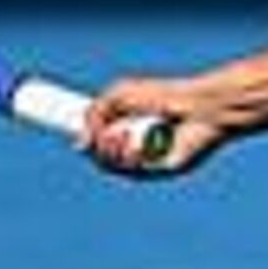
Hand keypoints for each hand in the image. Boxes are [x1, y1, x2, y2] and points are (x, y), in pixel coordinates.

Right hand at [84, 76, 226, 178]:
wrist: (199, 105)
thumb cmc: (164, 95)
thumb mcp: (120, 94)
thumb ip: (94, 113)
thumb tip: (79, 145)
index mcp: (126, 129)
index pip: (96, 141)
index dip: (83, 138)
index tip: (67, 127)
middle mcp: (136, 147)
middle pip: (101, 158)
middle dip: (96, 148)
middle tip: (102, 133)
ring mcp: (149, 161)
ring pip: (115, 168)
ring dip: (111, 153)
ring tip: (120, 134)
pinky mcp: (163, 171)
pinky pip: (136, 174)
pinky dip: (129, 160)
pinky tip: (132, 144)